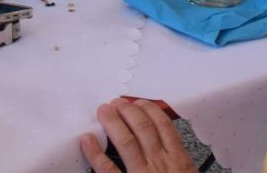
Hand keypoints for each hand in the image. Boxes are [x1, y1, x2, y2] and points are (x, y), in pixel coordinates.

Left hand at [79, 98, 196, 172]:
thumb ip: (178, 161)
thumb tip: (167, 146)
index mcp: (179, 161)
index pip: (164, 126)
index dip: (150, 110)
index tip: (141, 102)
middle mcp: (160, 164)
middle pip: (143, 128)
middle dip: (128, 111)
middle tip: (117, 102)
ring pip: (126, 142)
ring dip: (113, 123)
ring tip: (103, 111)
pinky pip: (108, 170)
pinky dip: (95, 154)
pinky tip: (87, 141)